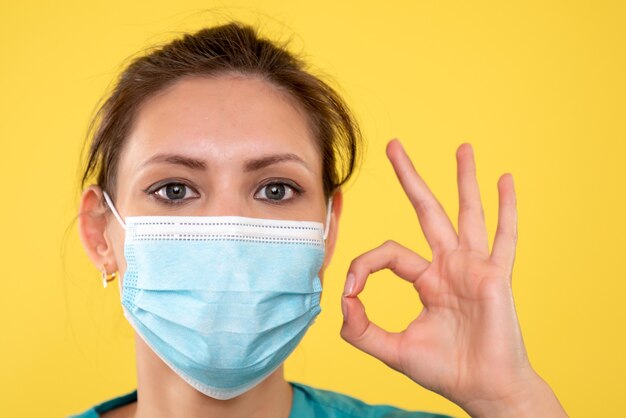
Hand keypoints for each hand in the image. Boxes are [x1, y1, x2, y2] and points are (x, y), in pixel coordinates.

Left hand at [340, 140, 566, 416]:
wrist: (483, 389)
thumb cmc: (445, 370)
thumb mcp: (392, 349)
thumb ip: (361, 330)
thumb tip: (341, 302)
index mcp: (425, 279)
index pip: (388, 252)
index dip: (364, 265)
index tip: (351, 290)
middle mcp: (448, 266)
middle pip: (425, 210)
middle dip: (410, 178)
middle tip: (395, 145)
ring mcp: (473, 267)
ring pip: (466, 213)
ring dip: (464, 179)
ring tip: (463, 148)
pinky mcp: (494, 275)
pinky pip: (504, 237)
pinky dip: (507, 208)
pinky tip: (505, 180)